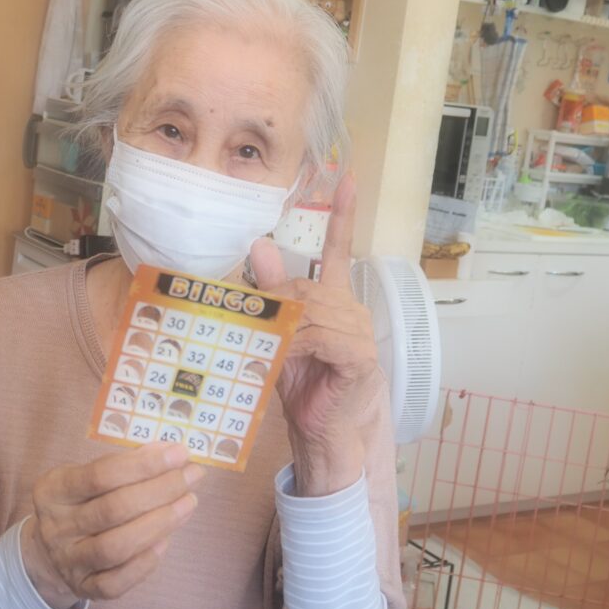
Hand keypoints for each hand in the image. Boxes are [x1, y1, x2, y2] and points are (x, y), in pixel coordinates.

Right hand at [21, 443, 204, 608]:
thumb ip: (125, 464)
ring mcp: (69, 561)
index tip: (180, 453)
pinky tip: (167, 540)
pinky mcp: (84, 588)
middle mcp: (56, 527)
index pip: (100, 475)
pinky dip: (146, 562)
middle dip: (161, 490)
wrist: (50, 552)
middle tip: (193, 476)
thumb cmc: (82, 503)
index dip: (144, 464)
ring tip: (189, 503)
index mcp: (53, 490)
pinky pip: (117, 581)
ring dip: (160, 523)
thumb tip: (169, 452)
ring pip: (117, 546)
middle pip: (114, 509)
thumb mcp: (89, 476)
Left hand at [250, 174, 376, 495]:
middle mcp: (351, 310)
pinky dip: (301, 345)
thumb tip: (259, 245)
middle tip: (249, 324)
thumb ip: (272, 293)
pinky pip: (325, 337)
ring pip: (313, 311)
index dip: (344, 214)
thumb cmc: (302, 385)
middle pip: (308, 286)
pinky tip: (287, 356)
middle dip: (276, 303)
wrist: (323, 431)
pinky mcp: (359, 357)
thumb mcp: (278, 336)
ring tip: (266, 348)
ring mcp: (359, 333)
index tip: (347, 177)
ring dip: (283, 328)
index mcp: (334, 301)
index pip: (341, 249)